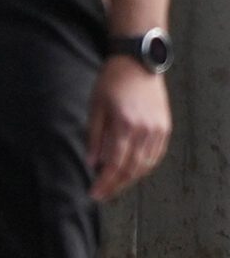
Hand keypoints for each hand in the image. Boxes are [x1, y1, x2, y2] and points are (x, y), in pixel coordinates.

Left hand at [86, 56, 170, 200]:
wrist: (139, 63)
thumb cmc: (112, 81)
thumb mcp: (95, 106)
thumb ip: (94, 136)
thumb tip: (92, 162)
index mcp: (125, 125)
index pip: (115, 164)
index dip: (105, 182)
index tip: (94, 193)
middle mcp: (145, 131)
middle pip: (132, 169)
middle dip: (115, 185)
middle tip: (102, 195)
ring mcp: (158, 130)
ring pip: (145, 165)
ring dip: (130, 179)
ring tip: (114, 186)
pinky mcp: (165, 128)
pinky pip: (155, 155)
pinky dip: (144, 167)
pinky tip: (132, 172)